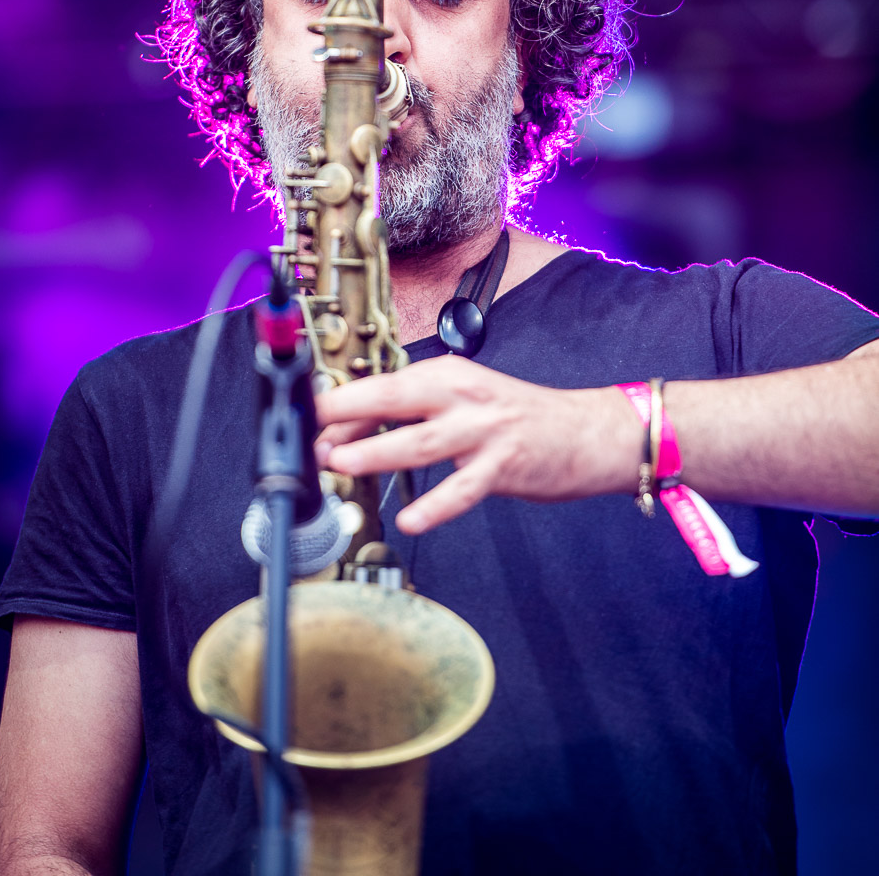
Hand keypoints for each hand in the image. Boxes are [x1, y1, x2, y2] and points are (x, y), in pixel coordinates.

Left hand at [315, 356, 638, 533]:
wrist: (585, 432)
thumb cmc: (517, 418)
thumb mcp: (463, 402)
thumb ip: (412, 414)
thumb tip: (349, 434)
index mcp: (448, 375)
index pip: (386, 384)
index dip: (343, 404)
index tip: (309, 421)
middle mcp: (464, 395)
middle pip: (396, 399)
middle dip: (349, 415)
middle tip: (314, 437)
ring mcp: (484, 430)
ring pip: (421, 441)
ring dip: (377, 453)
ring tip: (342, 465)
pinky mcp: (503, 465)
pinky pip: (462, 490)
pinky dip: (434, 506)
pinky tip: (410, 519)